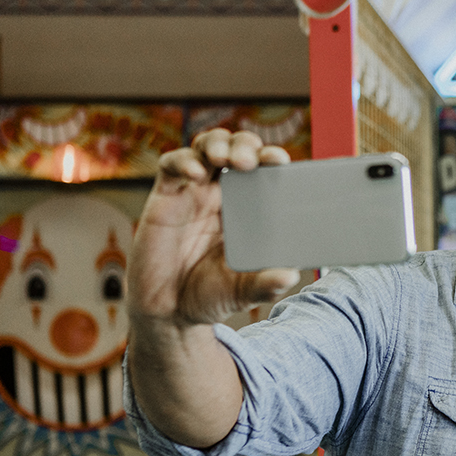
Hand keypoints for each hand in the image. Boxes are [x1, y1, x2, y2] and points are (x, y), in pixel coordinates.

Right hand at [128, 129, 299, 326]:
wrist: (169, 312)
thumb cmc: (210, 295)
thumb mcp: (244, 292)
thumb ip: (265, 284)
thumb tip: (290, 275)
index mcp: (250, 210)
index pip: (264, 172)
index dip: (271, 159)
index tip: (280, 161)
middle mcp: (224, 196)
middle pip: (237, 149)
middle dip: (245, 145)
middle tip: (250, 162)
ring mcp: (194, 193)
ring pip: (205, 148)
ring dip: (217, 143)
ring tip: (226, 158)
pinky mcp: (165, 197)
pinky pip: (171, 166)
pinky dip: (183, 161)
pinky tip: (195, 173)